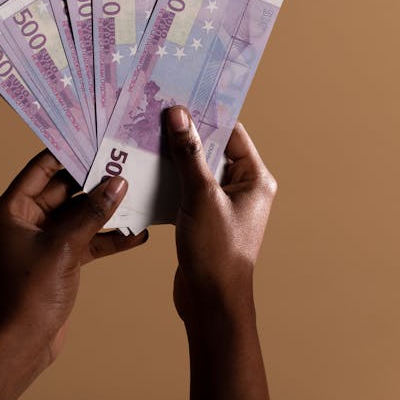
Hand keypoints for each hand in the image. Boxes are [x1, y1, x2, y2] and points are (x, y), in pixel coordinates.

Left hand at [0, 150, 147, 399]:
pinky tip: (135, 235)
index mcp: (10, 210)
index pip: (40, 169)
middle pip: (64, 192)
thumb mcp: (64, 247)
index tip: (96, 141)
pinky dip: (106, 238)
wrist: (24, 344)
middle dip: (95, 183)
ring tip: (136, 197)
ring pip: (78, 216)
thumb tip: (118, 183)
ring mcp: (43, 241)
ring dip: (105, 211)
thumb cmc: (30, 293)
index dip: (68, 154)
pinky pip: (85, 240)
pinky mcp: (59, 260)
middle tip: (125, 166)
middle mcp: (24, 221)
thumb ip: (93, 213)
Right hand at [165, 105, 276, 399]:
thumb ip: (189, 155)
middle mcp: (243, 187)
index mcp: (255, 178)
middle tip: (154, 111)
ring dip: (173, 157)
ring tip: (144, 135)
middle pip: (211, 149)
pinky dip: (169, 179)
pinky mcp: (204, 217)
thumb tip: (177, 114)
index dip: (205, 115)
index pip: (231, 133)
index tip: (178, 96)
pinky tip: (144, 169)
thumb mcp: (201, 197)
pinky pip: (186, 188)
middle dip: (184, 134)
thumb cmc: (216, 252)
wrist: (211, 303)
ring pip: (196, 169)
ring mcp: (223, 204)